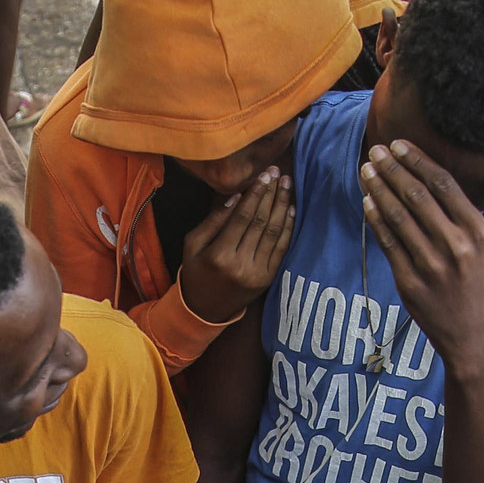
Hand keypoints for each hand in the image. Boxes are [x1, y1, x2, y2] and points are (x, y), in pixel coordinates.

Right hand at [178, 168, 294, 325]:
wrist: (205, 309)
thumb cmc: (196, 272)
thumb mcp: (192, 245)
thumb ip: (213, 221)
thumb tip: (236, 197)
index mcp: (219, 255)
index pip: (242, 217)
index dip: (255, 194)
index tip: (264, 175)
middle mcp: (240, 265)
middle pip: (261, 222)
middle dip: (271, 194)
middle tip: (278, 173)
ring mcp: (257, 274)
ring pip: (274, 233)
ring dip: (282, 206)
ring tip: (287, 185)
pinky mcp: (267, 279)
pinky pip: (281, 249)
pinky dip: (288, 227)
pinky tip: (290, 209)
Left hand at [359, 141, 483, 378]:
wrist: (471, 332)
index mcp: (477, 231)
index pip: (443, 184)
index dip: (418, 161)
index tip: (399, 144)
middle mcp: (454, 245)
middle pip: (416, 197)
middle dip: (393, 170)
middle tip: (376, 150)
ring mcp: (430, 265)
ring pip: (398, 217)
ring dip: (378, 190)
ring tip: (366, 170)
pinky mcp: (409, 282)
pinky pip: (388, 244)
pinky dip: (375, 220)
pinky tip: (367, 201)